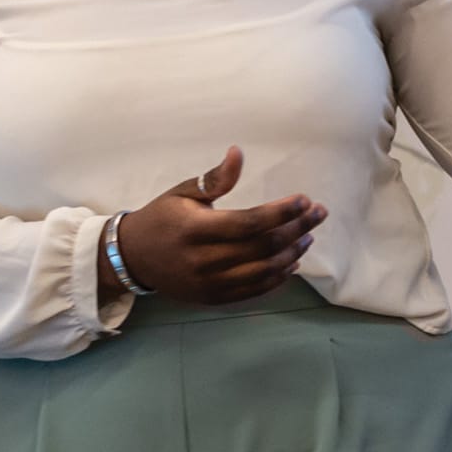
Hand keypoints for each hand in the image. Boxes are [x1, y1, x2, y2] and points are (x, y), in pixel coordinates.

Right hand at [114, 145, 326, 303]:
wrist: (132, 258)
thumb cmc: (162, 218)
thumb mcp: (183, 192)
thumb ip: (215, 178)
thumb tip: (238, 153)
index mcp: (195, 230)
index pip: (249, 223)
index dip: (281, 213)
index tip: (305, 200)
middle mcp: (203, 260)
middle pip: (262, 248)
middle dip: (296, 229)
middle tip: (318, 214)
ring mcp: (209, 284)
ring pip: (263, 272)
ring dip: (292, 254)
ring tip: (308, 236)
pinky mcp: (213, 298)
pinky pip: (253, 290)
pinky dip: (278, 278)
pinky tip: (293, 262)